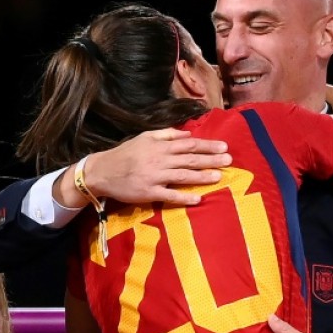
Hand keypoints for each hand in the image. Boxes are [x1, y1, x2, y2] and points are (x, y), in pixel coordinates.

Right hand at [67, 128, 231, 206]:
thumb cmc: (125, 153)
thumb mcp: (144, 137)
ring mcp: (155, 177)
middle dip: (211, 159)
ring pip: (183, 175)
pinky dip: (184, 197)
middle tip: (229, 160)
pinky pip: (169, 195)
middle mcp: (160, 160)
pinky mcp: (149, 192)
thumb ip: (167, 134)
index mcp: (160, 146)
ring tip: (218, 177)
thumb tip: (187, 133)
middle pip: (190, 159)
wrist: (102, 171)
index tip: (224, 147)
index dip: (207, 145)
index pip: (189, 144)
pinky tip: (197, 198)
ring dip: (202, 176)